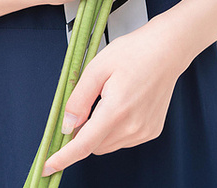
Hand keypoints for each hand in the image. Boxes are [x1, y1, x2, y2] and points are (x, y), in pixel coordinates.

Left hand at [41, 18, 181, 176]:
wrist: (168, 49)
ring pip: (108, 144)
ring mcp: (144, 131)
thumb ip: (79, 98)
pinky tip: (123, 103)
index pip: (84, 145)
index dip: (63, 158)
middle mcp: (133, 126)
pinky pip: (124, 139)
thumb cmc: (135, 51)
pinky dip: (115, 128)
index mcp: (117, 109)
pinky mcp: (151, 131)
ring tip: (111, 96)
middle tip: (85, 106)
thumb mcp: (98, 66)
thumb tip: (67, 124)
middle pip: (94, 145)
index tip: (48, 166)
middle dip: (83, 133)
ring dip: (100, 130)